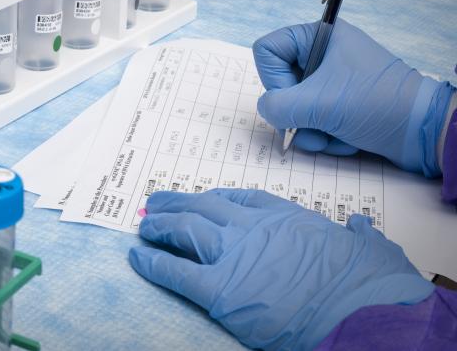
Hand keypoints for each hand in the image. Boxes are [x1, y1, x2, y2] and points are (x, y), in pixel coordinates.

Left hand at [129, 189, 433, 350]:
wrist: (363, 310)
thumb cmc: (371, 283)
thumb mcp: (369, 247)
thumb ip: (357, 234)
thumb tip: (361, 227)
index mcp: (284, 217)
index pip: (240, 199)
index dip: (215, 199)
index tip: (203, 198)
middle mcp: (253, 228)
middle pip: (203, 208)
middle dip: (176, 204)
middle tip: (155, 203)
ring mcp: (234, 255)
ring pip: (185, 231)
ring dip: (160, 226)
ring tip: (143, 225)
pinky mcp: (220, 290)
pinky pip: (176, 272)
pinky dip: (153, 262)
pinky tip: (137, 255)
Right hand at [252, 19, 454, 175]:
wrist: (422, 132)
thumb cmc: (375, 104)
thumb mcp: (318, 103)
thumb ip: (277, 106)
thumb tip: (266, 110)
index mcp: (320, 36)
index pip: (267, 50)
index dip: (272, 78)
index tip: (295, 96)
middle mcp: (323, 55)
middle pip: (279, 84)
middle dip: (295, 113)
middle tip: (314, 124)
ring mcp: (330, 82)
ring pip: (293, 108)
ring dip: (310, 130)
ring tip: (333, 137)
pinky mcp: (338, 105)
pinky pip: (311, 121)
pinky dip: (323, 136)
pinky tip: (345, 139)